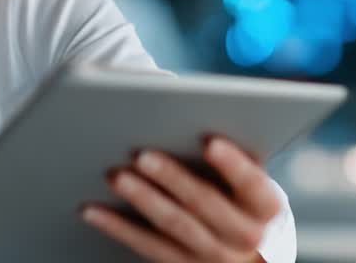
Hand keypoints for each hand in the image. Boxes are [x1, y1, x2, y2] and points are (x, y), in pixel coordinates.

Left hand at [80, 136, 280, 262]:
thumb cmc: (230, 188)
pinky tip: (91, 209)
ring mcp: (212, 255)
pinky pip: (145, 246)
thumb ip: (225, 149)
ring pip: (173, 225)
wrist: (236, 245)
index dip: (233, 164)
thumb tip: (186, 108)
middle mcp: (245, 236)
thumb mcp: (240, 174)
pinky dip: (116, 226)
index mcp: (264, 205)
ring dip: (142, 198)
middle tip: (142, 154)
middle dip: (173, 178)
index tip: (209, 140)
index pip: (253, 184)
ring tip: (114, 175)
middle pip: (205, 204)